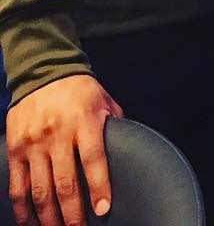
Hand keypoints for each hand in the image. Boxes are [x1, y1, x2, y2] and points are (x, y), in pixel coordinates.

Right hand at [5, 75, 122, 225]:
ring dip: (49, 217)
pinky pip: (17, 186)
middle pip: (66, 183)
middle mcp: (58, 134)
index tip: (103, 209)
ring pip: (40, 190)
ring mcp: (34, 144)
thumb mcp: (104, 101)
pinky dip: (22, 209)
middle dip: (73, 213)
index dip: (99, 187)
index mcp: (85, 120)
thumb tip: (129, 148)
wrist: (44, 72)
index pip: (93, 159)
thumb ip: (114, 125)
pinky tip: (30, 223)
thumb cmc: (80, 90)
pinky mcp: (15, 150)